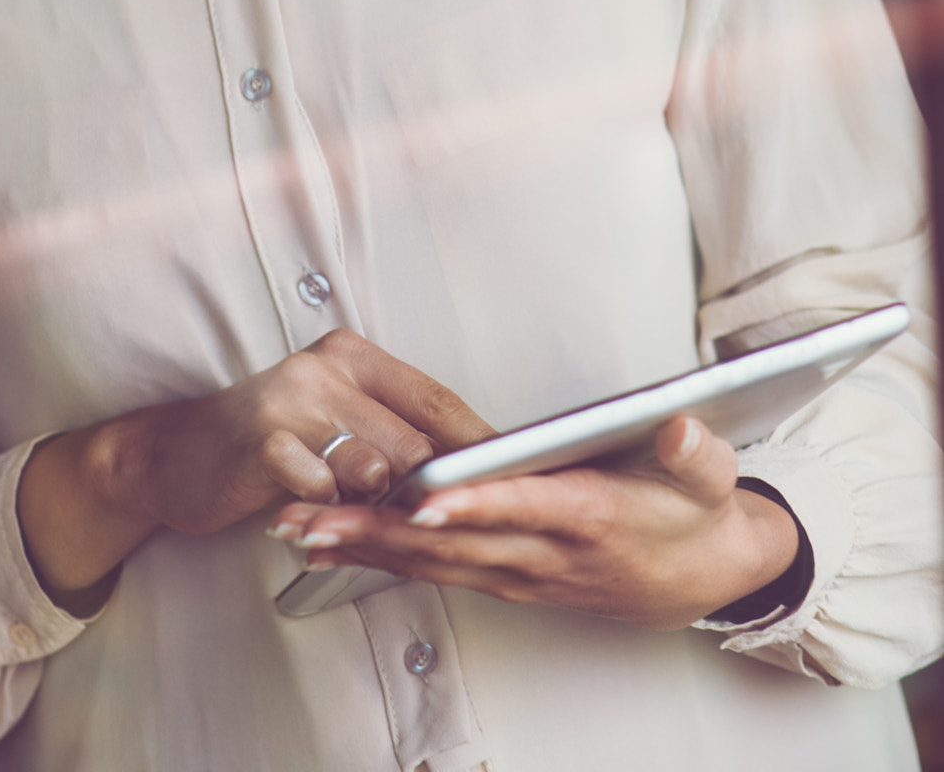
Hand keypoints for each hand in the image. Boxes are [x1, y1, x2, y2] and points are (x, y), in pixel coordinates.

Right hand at [17, 330, 488, 611]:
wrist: (176, 456)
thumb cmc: (268, 443)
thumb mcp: (334, 421)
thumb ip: (391, 433)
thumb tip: (472, 470)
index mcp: (352, 356)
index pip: (436, 399)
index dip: (477, 446)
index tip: (511, 481)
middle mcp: (325, 367)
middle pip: (415, 441)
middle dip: (424, 491)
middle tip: (421, 518)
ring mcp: (293, 399)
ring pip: (376, 469)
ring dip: (373, 506)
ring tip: (353, 512)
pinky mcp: (264, 440)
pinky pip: (326, 492)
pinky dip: (326, 513)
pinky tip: (310, 511)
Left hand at [274, 414, 800, 630]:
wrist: (708, 579)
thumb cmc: (695, 517)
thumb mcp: (709, 477)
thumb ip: (692, 451)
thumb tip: (680, 427)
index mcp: (587, 517)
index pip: (519, 508)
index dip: (470, 504)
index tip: (420, 497)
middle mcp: (543, 553)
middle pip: (451, 543)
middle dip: (380, 530)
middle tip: (313, 516)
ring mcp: (521, 572)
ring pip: (432, 563)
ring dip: (364, 547)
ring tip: (298, 529)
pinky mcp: (508, 579)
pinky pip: (436, 571)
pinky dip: (384, 559)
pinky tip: (338, 545)